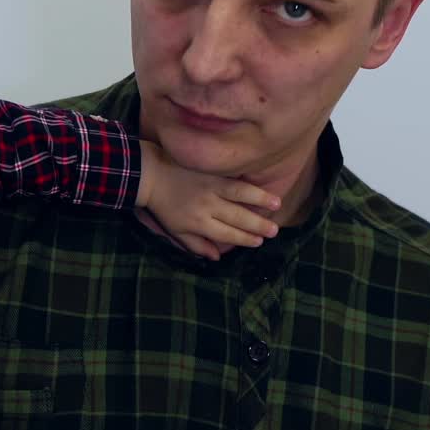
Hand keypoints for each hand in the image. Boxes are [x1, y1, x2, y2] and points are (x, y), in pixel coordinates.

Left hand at [136, 141, 279, 258]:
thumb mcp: (176, 231)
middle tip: (274, 231)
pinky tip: (262, 187)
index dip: (244, 238)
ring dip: (260, 200)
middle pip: (237, 217)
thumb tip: (217, 257)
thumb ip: (197, 245)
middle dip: (257, 225)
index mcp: (198, 223)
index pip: (226, 233)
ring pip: (240, 196)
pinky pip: (234, 179)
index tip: (258, 242)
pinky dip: (249, 184)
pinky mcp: (212, 173)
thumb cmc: (164, 207)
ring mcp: (211, 187)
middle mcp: (208, 207)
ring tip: (277, 205)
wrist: (151, 176)